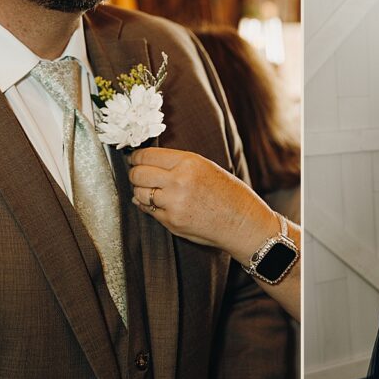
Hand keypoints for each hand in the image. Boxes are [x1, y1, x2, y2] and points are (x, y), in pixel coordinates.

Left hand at [129, 147, 275, 253]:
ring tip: (151, 190)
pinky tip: (159, 204)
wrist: (243, 223)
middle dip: (135, 174)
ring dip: (140, 191)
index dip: (137, 157)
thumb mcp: (206, 167)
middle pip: (138, 174)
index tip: (136, 159)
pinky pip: (148, 210)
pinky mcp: (172, 222)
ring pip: (139, 193)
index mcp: (189, 162)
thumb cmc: (229, 193)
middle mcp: (179, 181)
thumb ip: (177, 165)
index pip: (147, 156)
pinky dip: (149, 206)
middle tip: (139, 175)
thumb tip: (146, 165)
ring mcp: (174, 203)